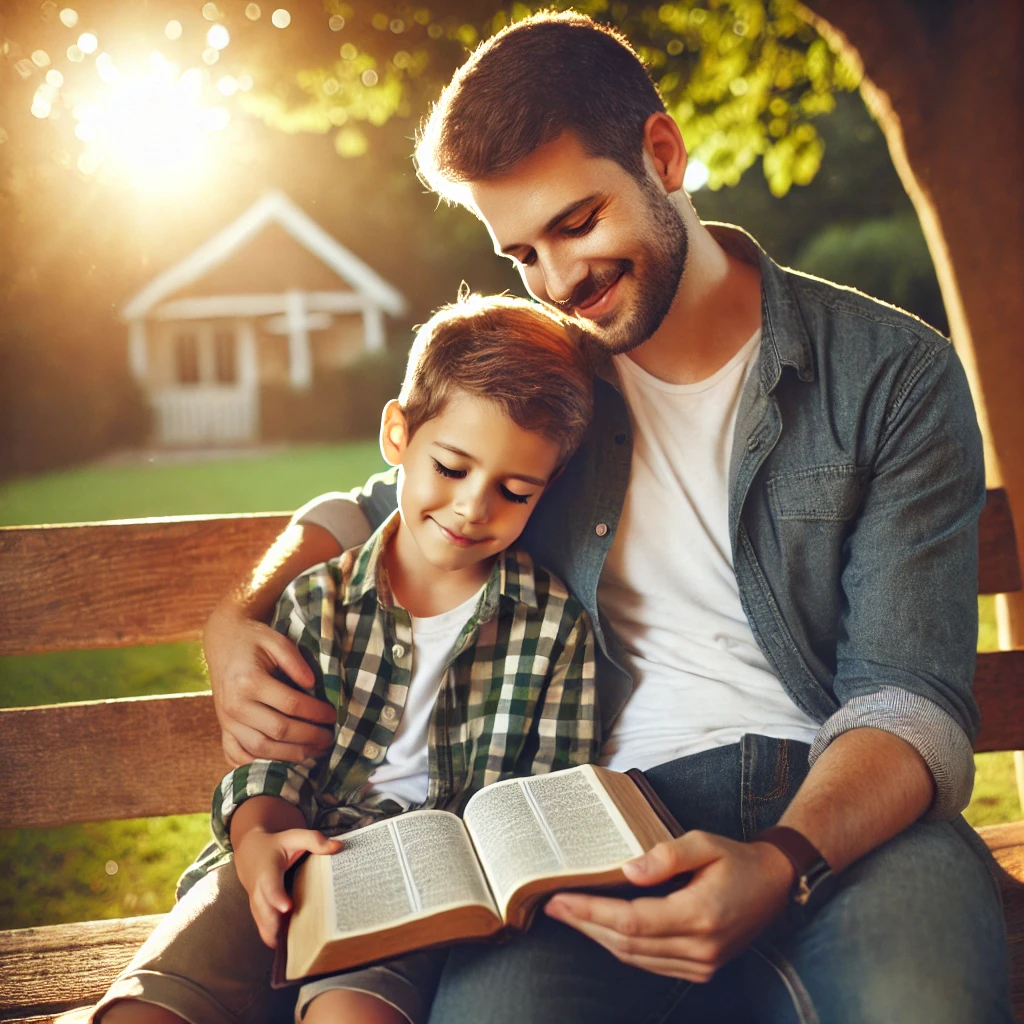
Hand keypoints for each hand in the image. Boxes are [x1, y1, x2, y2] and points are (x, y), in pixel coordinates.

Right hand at [205, 602, 335, 765]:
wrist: (223, 641)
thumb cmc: (254, 640)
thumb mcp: (276, 640)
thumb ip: (295, 661)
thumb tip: (312, 685)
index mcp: (249, 681)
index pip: (291, 705)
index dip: (316, 713)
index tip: (333, 714)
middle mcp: (235, 705)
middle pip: (278, 731)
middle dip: (309, 737)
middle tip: (329, 737)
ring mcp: (226, 720)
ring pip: (260, 749)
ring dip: (290, 755)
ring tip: (314, 751)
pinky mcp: (223, 729)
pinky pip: (237, 755)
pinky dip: (258, 765)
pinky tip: (281, 764)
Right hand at [234, 826, 341, 946]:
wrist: (250, 852)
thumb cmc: (276, 845)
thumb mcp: (293, 837)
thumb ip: (314, 841)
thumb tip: (338, 846)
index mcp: (267, 871)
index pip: (270, 886)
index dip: (277, 897)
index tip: (287, 908)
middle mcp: (258, 891)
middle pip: (264, 913)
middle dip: (277, 926)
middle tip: (297, 940)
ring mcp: (257, 904)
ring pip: (263, 925)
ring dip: (277, 937)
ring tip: (299, 948)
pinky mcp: (259, 913)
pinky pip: (265, 929)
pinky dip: (275, 938)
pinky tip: (293, 947)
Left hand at [545, 831, 794, 981]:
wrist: (776, 885)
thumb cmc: (737, 859)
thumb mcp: (705, 843)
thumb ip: (666, 855)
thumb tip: (627, 871)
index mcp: (700, 915)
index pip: (633, 921)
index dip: (592, 913)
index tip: (559, 899)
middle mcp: (701, 948)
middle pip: (628, 944)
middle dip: (586, 924)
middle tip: (552, 905)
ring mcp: (701, 964)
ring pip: (636, 958)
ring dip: (600, 937)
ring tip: (570, 914)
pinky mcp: (700, 969)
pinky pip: (650, 963)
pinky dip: (622, 946)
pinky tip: (602, 927)